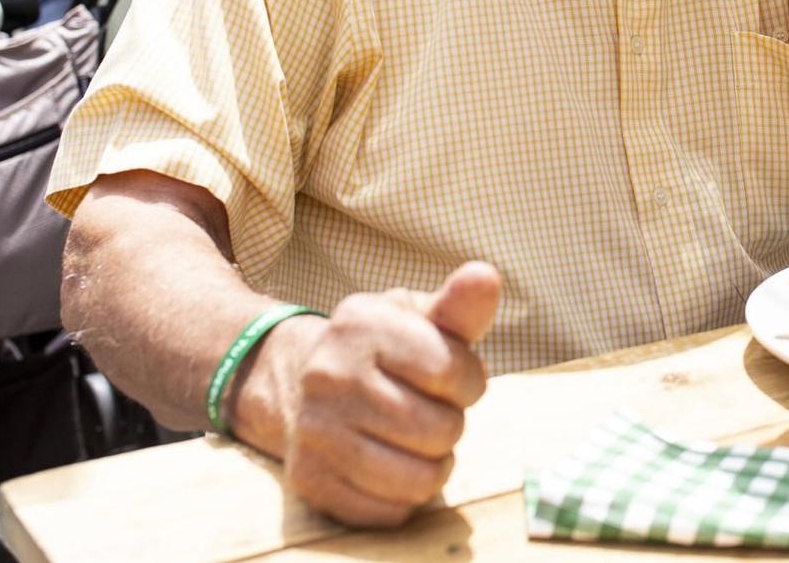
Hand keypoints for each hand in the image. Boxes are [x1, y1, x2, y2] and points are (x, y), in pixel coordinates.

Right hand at [245, 263, 501, 527]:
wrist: (303, 383)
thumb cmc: (385, 350)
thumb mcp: (420, 318)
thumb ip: (460, 306)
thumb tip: (485, 277)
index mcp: (359, 324)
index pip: (454, 371)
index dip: (469, 380)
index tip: (453, 376)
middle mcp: (328, 375)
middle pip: (441, 429)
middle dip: (451, 422)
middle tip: (429, 408)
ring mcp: (314, 431)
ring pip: (420, 477)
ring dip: (435, 463)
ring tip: (417, 438)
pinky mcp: (309, 481)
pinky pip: (392, 511)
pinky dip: (406, 495)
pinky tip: (392, 463)